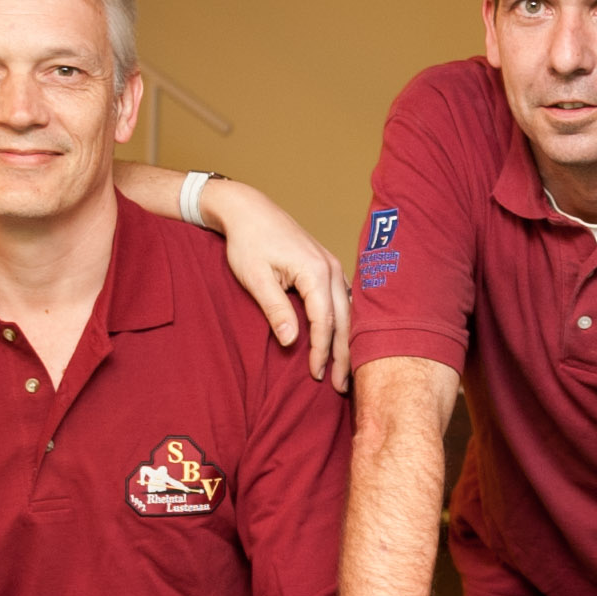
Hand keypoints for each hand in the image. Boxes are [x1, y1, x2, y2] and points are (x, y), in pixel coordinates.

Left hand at [202, 179, 353, 389]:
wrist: (248, 209)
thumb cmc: (248, 241)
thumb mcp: (255, 278)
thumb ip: (276, 309)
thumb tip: (292, 342)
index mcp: (315, 271)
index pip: (325, 321)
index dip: (322, 351)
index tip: (316, 375)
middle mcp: (331, 268)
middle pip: (345, 320)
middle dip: (343, 355)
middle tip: (340, 386)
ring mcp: (333, 265)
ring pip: (348, 311)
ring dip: (346, 341)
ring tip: (344, 369)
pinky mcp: (327, 265)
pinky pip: (343, 300)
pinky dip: (344, 323)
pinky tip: (342, 339)